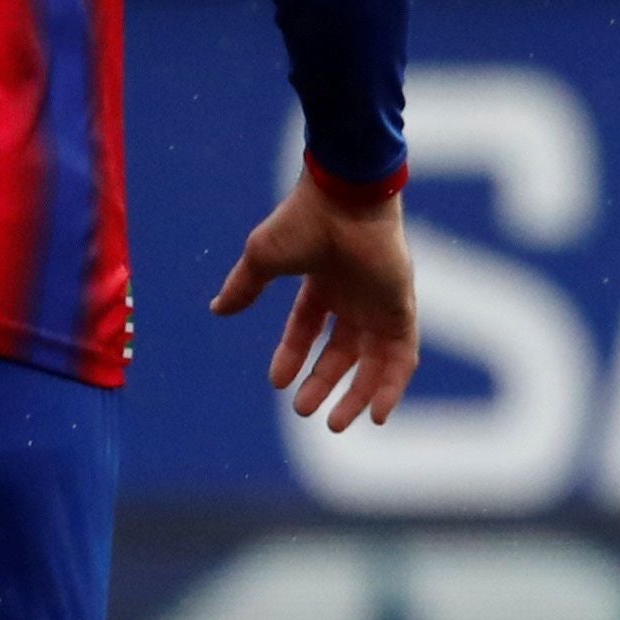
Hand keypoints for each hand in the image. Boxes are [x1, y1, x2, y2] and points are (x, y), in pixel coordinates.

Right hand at [211, 167, 421, 431]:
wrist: (345, 196)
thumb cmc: (304, 220)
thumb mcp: (264, 259)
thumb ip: (244, 286)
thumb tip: (217, 310)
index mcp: (323, 281)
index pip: (308, 328)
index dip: (292, 356)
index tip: (277, 383)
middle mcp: (355, 294)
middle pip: (342, 351)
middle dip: (323, 383)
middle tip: (305, 412)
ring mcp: (380, 302)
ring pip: (373, 361)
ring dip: (357, 394)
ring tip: (338, 424)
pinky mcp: (402, 309)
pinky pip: (402, 357)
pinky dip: (391, 386)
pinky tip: (376, 413)